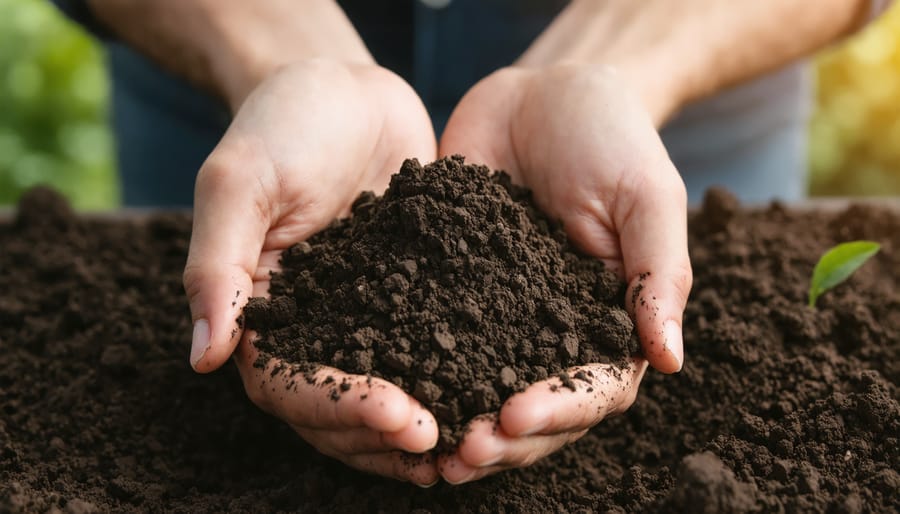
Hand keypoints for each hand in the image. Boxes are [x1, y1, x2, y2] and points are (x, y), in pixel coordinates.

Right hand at [182, 60, 439, 483]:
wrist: (350, 91)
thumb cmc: (284, 124)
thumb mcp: (242, 180)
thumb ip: (219, 265)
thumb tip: (203, 356)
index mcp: (263, 313)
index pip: (288, 386)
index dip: (338, 410)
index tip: (397, 414)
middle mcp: (313, 328)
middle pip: (338, 411)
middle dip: (386, 433)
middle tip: (442, 442)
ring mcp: (366, 319)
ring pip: (386, 395)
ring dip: (421, 429)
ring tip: (471, 449)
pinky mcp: (414, 300)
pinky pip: (431, 351)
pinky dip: (456, 381)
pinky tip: (492, 399)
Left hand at [437, 65, 691, 481]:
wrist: (541, 92)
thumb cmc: (610, 136)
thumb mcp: (646, 195)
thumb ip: (656, 273)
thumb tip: (670, 359)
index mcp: (610, 321)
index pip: (594, 389)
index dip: (559, 411)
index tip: (515, 415)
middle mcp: (555, 333)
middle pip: (535, 410)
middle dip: (502, 439)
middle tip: (460, 455)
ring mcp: (501, 317)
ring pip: (482, 390)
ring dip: (457, 424)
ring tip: (425, 448)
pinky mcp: (452, 294)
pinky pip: (435, 341)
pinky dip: (416, 373)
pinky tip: (389, 391)